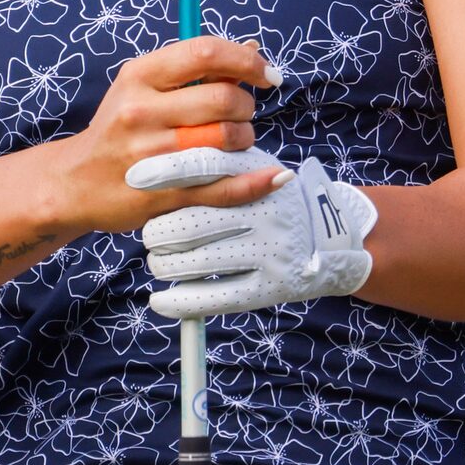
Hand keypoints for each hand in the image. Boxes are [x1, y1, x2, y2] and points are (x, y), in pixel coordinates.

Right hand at [46, 38, 286, 235]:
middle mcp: (142, 112)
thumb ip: (194, 70)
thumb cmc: (119, 128)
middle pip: (223, 100)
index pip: (205, 53)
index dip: (246, 60)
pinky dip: (256, 182)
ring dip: (245, 140)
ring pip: (227, 140)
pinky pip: (224, 187)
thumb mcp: (143, 87)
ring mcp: (152, 156)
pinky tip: (274, 175)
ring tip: (233, 142)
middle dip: (246, 106)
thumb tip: (253, 48)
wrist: (74, 182)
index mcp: (139, 76)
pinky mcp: (162, 194)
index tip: (265, 73)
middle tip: (239, 114)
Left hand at [125, 149, 377, 318]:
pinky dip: (181, 301)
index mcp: (256, 175)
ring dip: (165, 263)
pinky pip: (217, 297)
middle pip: (190, 222)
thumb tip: (150, 164)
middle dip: (158, 230)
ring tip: (159, 260)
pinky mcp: (271, 286)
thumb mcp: (254, 166)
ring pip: (197, 261)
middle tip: (150, 233)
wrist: (332, 235)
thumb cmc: (274, 197)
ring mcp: (269, 250)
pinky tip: (160, 300)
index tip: (132, 178)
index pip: (202, 168)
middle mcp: (263, 212)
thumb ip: (213, 164)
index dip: (164, 172)